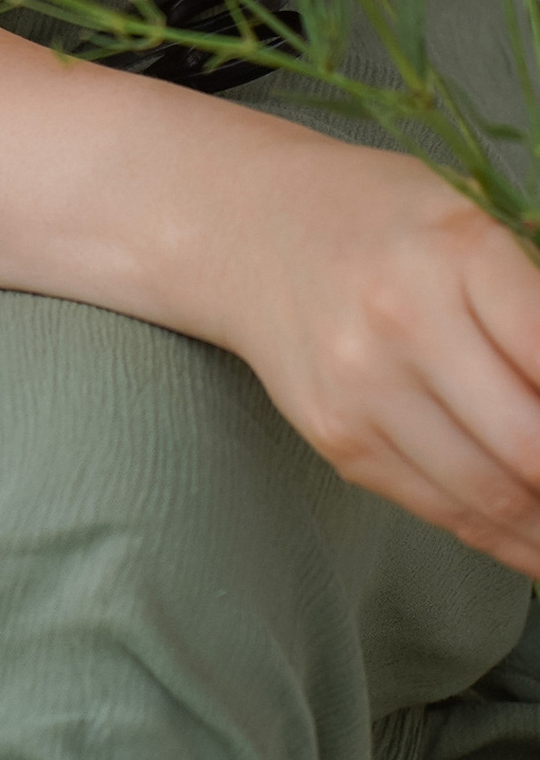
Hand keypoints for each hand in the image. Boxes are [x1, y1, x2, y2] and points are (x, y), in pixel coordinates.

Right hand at [209, 140, 539, 576]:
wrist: (248, 230)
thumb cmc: (386, 220)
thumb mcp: (472, 222)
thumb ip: (534, 307)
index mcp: (453, 249)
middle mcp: (401, 320)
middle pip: (530, 446)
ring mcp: (362, 388)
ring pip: (492, 496)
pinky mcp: (339, 439)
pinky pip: (442, 510)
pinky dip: (509, 539)